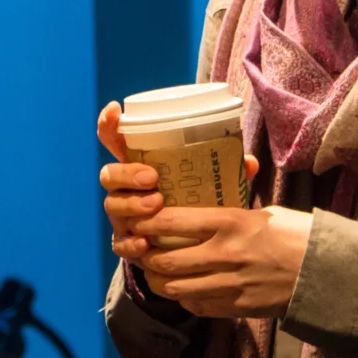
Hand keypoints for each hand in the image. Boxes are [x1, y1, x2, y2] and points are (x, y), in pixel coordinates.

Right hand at [97, 100, 259, 261]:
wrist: (191, 248)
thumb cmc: (196, 205)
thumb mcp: (209, 184)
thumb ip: (226, 171)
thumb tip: (249, 162)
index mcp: (139, 166)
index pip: (115, 141)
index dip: (109, 123)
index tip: (115, 110)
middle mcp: (124, 189)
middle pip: (109, 174)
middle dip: (126, 174)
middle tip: (152, 177)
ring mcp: (122, 215)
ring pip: (112, 205)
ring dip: (131, 205)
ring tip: (155, 205)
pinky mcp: (125, 242)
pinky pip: (117, 243)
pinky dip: (129, 243)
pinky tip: (145, 243)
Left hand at [131, 203, 310, 317]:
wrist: (333, 272)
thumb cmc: (298, 234)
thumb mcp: (263, 213)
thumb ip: (230, 212)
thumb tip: (202, 204)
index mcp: (230, 223)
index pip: (171, 222)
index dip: (145, 223)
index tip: (136, 220)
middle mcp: (225, 254)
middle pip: (164, 260)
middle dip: (145, 256)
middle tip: (139, 249)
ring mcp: (231, 284)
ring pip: (174, 288)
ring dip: (159, 280)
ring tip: (155, 271)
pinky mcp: (240, 307)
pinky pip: (197, 306)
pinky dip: (183, 299)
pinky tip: (184, 289)